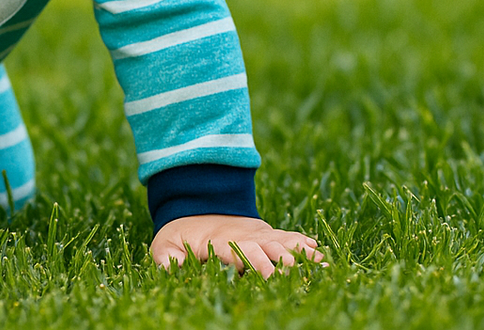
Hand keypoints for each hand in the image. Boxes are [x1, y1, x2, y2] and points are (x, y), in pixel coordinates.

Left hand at [151, 214, 323, 278]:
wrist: (193, 208)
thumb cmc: (179, 236)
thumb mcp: (165, 246)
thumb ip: (167, 259)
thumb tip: (172, 268)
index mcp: (220, 241)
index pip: (240, 252)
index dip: (255, 263)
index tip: (270, 276)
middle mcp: (243, 236)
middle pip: (266, 247)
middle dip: (282, 260)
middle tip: (299, 273)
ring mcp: (257, 234)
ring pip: (281, 241)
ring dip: (299, 251)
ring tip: (319, 262)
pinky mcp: (266, 234)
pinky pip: (286, 236)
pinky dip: (302, 242)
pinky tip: (317, 251)